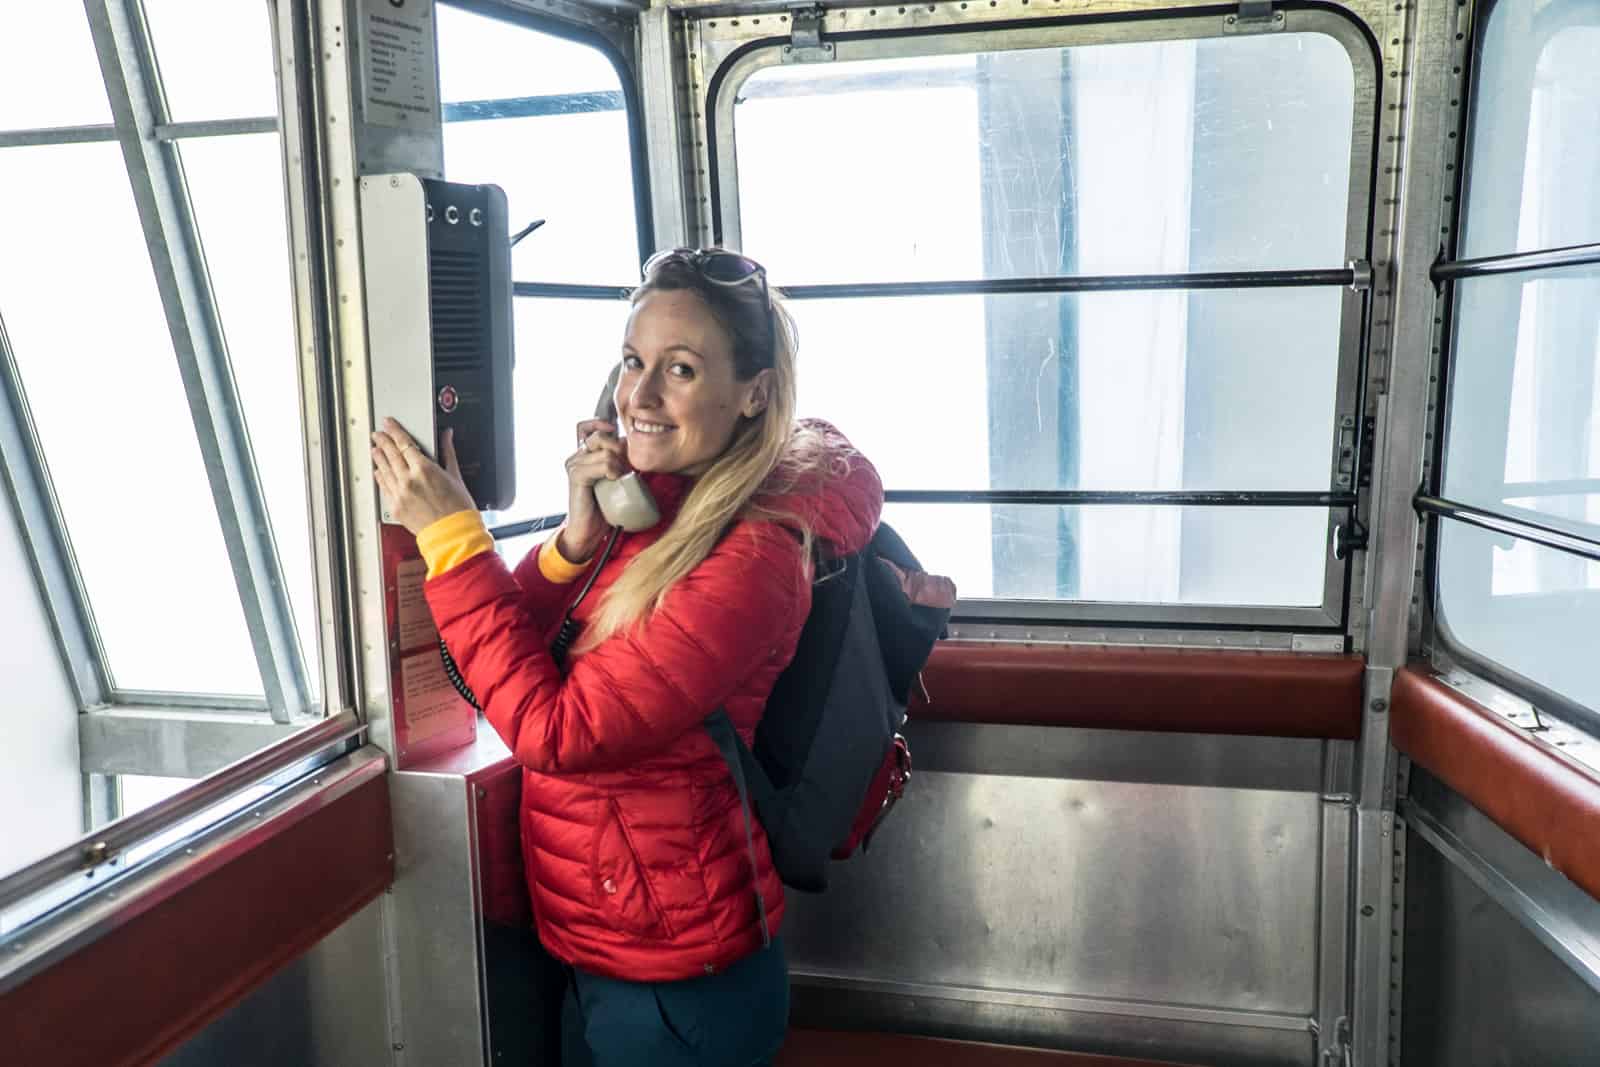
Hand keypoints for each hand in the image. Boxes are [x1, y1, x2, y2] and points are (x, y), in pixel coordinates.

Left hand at [371, 418, 475, 533]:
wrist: (453, 534)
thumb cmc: (458, 509)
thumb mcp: (456, 476)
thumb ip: (448, 452)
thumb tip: (447, 436)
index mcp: (424, 469)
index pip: (404, 443)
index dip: (394, 431)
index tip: (389, 424)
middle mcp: (408, 480)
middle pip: (390, 454)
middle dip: (382, 441)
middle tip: (377, 434)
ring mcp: (400, 494)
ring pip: (384, 470)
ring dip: (378, 458)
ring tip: (375, 450)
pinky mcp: (396, 508)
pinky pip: (384, 488)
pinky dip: (380, 478)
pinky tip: (378, 472)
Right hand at [560, 419, 627, 560]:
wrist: (589, 530)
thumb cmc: (604, 505)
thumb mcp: (616, 477)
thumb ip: (621, 460)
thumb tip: (634, 445)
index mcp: (584, 454)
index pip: (587, 426)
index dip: (602, 425)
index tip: (616, 434)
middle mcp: (577, 456)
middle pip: (599, 435)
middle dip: (617, 448)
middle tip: (624, 467)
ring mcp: (574, 464)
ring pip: (604, 451)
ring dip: (618, 464)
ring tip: (619, 479)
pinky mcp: (576, 476)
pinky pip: (601, 464)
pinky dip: (611, 470)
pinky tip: (614, 480)